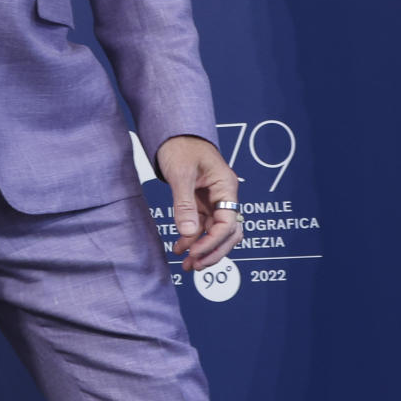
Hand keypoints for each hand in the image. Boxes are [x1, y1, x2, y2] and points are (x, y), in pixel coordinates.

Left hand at [155, 134, 241, 271]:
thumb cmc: (180, 146)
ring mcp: (214, 200)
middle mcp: (224, 195)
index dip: (212, 241)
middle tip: (194, 266)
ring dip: (202, 249)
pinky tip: (180, 248)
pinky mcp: (202, 202)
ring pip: (215, 232)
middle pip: (228, 233)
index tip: (195, 253)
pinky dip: (192, 238)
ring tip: (186, 265)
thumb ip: (185, 203)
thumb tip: (188, 232)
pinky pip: (202, 226)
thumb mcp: (181, 173)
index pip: (228, 223)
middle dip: (212, 252)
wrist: (173, 133)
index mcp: (226, 186)